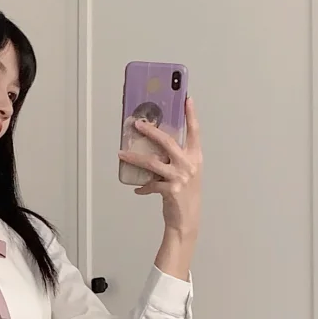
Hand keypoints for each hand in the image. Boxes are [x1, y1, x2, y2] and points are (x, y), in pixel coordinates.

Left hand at [118, 96, 201, 239]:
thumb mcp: (187, 172)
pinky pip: (151, 184)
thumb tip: (156, 145)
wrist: (187, 219)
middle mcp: (189, 164)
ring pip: (152, 162)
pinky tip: (137, 189)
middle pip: (167, 141)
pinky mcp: (170, 190)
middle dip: (150, 131)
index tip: (187, 99)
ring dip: (134, 157)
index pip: (194, 131)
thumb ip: (176, 158)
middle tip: (138, 124)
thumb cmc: (186, 194)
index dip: (191, 115)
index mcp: (195, 157)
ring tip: (122, 154)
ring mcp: (180, 177)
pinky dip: (143, 186)